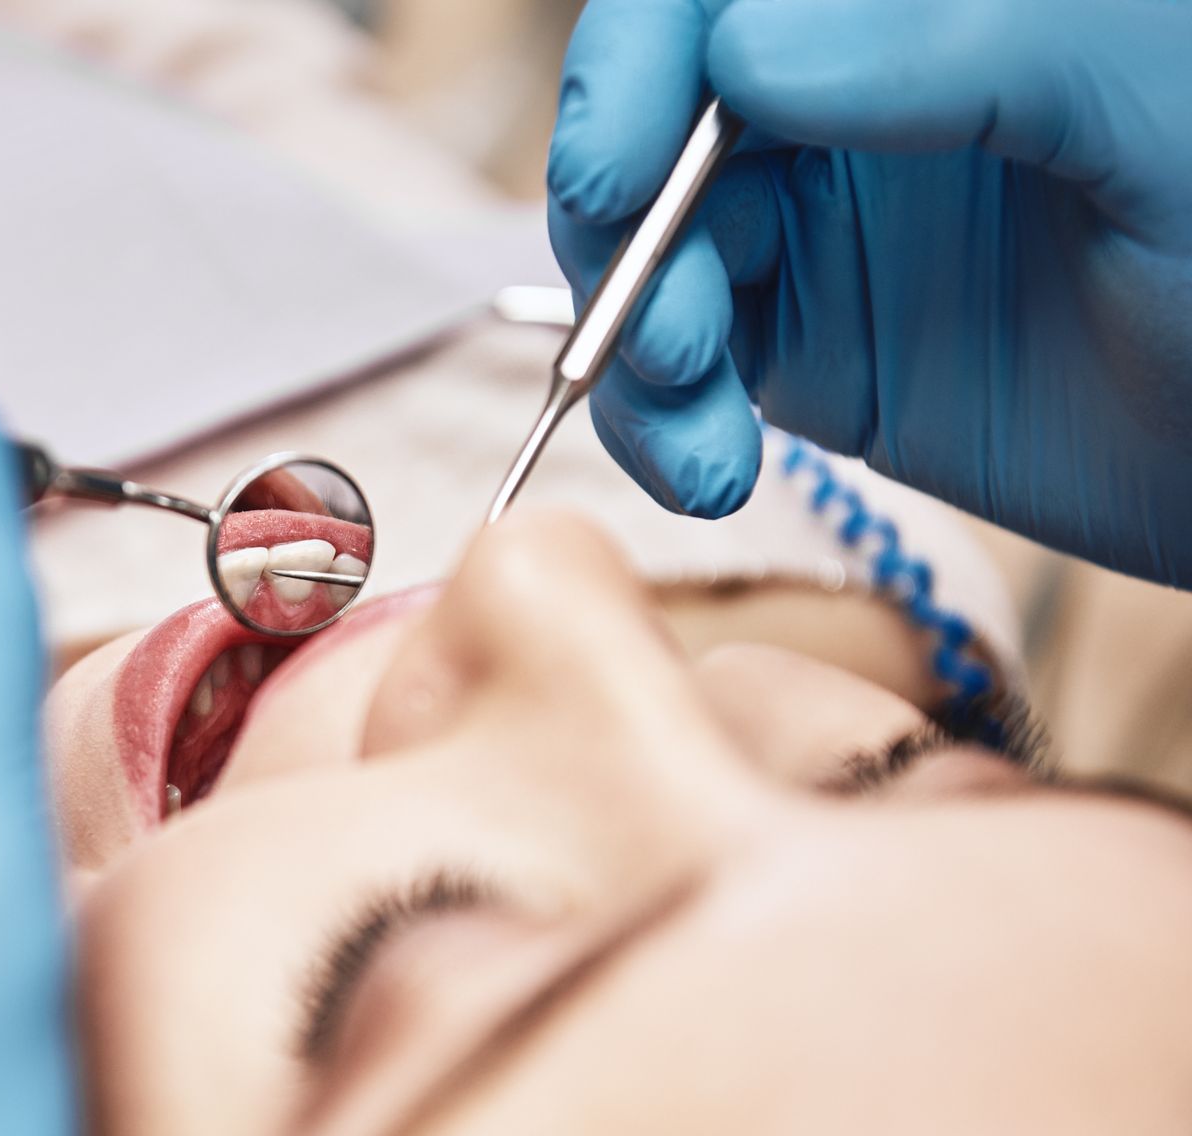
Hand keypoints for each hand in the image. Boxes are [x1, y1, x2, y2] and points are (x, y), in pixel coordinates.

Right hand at [544, 0, 1191, 584]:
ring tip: (701, 443)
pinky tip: (707, 473)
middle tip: (673, 338)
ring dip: (634, 354)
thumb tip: (747, 51)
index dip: (633, 70)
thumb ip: (967, 41)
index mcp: (927, 8)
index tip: (613, 173)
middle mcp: (852, 97)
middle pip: (650, 131)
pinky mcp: (808, 345)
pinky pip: (679, 372)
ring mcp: (822, 223)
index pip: (714, 0)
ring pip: (647, 258)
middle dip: (627, 238)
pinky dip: (660, 426)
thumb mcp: (1153, 108)